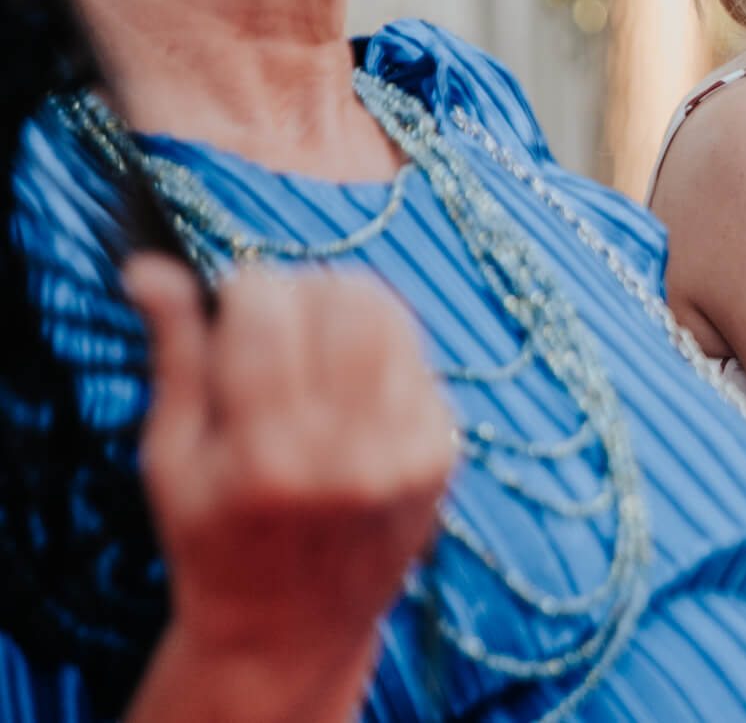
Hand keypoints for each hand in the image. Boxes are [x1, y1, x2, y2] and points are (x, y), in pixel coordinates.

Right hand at [126, 256, 455, 696]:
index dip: (244, 288)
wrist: (291, 629)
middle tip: (272, 319)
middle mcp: (348, 453)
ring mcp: (406, 453)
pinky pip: (416, 359)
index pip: (270, 309)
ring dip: (345, 307)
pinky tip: (347, 390)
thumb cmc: (215, 540)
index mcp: (265, 457)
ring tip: (310, 345)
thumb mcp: (171, 459)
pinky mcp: (443, 453)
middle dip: (300, 288)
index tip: (229, 306)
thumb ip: (174, 356)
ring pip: (390, 316)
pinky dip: (379, 353)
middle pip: (343, 298)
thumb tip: (152, 265)